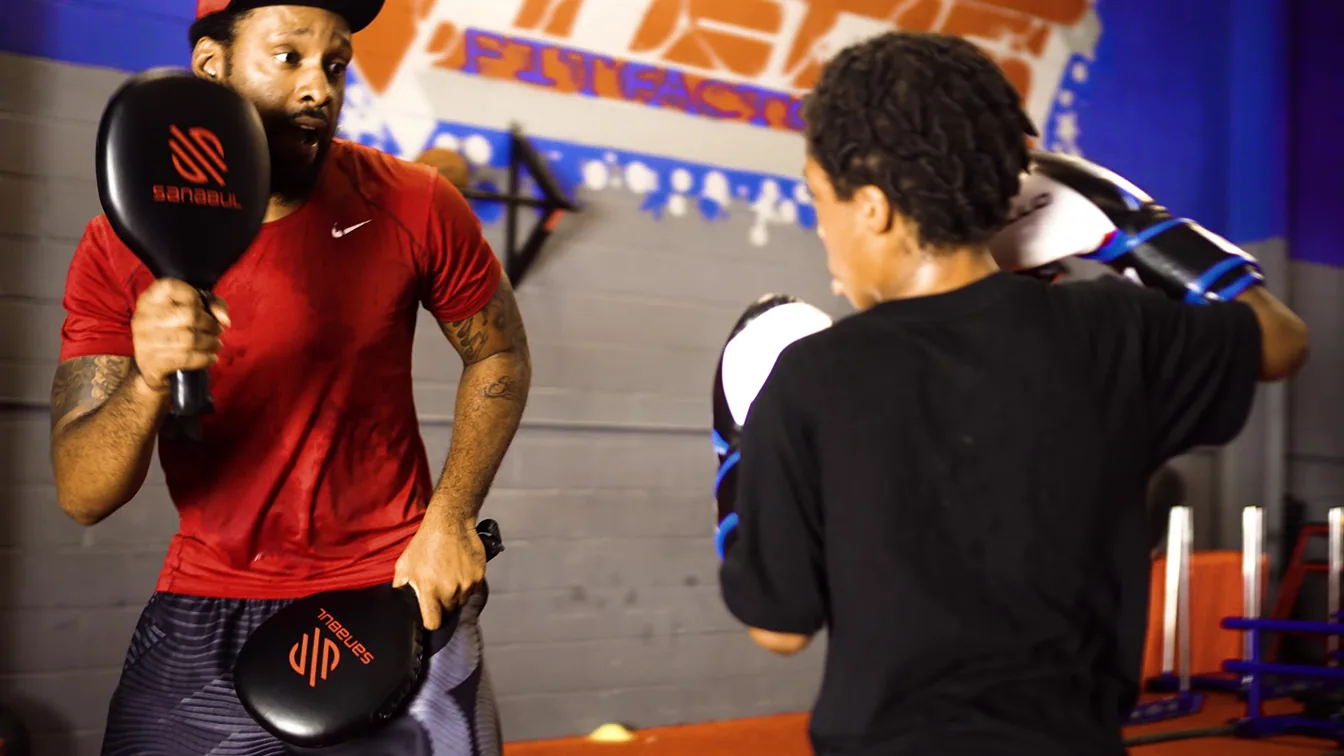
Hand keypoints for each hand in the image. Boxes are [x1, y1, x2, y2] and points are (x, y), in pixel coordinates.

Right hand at [131, 279, 229, 392]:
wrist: (150, 366)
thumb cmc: (173, 330)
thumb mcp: (187, 309)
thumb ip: (211, 303)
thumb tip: (224, 320)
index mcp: (148, 300)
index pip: (170, 287)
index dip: (193, 295)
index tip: (202, 307)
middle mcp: (143, 318)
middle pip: (189, 315)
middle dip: (210, 324)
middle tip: (217, 331)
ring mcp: (145, 341)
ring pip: (190, 339)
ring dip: (211, 343)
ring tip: (216, 344)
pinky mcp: (152, 363)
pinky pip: (187, 358)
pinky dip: (205, 358)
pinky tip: (211, 358)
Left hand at [393, 513, 486, 629]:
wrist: (450, 523)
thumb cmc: (425, 543)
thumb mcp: (403, 565)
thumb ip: (400, 588)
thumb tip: (399, 603)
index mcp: (430, 591)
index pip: (433, 623)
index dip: (431, 622)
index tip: (430, 615)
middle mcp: (450, 590)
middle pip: (449, 611)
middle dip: (443, 604)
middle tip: (438, 588)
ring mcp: (467, 583)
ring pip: (462, 600)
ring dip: (456, 594)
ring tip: (449, 577)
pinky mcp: (479, 576)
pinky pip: (472, 589)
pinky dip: (467, 584)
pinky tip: (459, 570)